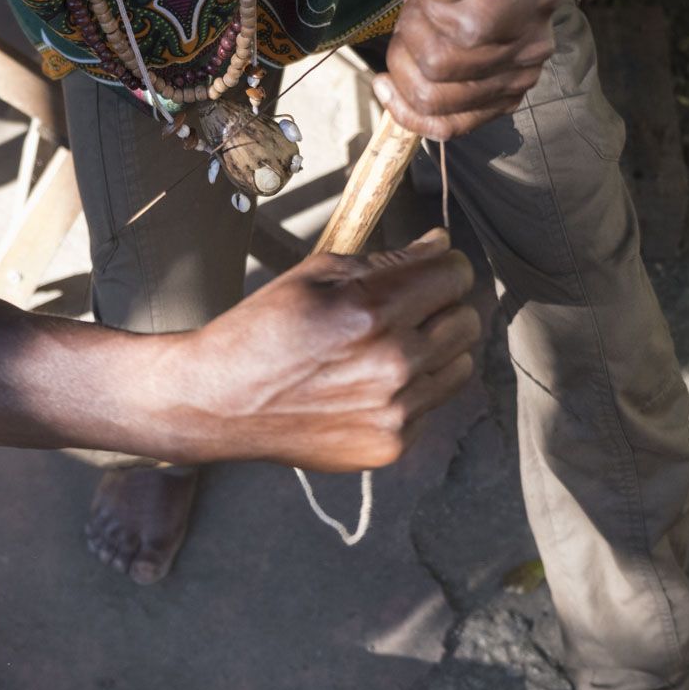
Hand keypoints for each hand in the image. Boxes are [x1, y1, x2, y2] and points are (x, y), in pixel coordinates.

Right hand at [163, 229, 479, 471]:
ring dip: (435, 351)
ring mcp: (395, 411)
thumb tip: (441, 244)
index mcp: (373, 311)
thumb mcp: (316, 274)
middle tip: (407, 310)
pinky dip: (412, 392)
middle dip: (444, 307)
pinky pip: (432, 405)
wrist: (220, 401)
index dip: (446, 266)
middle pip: (468, 321)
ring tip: (388, 349)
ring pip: (460, 365)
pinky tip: (368, 385)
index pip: (456, 276)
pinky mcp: (391, 445)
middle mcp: (392, 363)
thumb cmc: (264, 330)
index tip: (433, 269)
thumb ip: (389, 261)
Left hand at [373, 0, 564, 140]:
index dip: (428, 10)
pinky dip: (407, 110)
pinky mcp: (500, 102)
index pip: (467, 28)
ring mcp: (520, 78)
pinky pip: (446, 128)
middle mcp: (535, 41)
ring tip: (413, 33)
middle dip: (409, 34)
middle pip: (443, 66)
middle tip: (416, 5)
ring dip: (404, 65)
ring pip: (435, 100)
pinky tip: (390, 85)